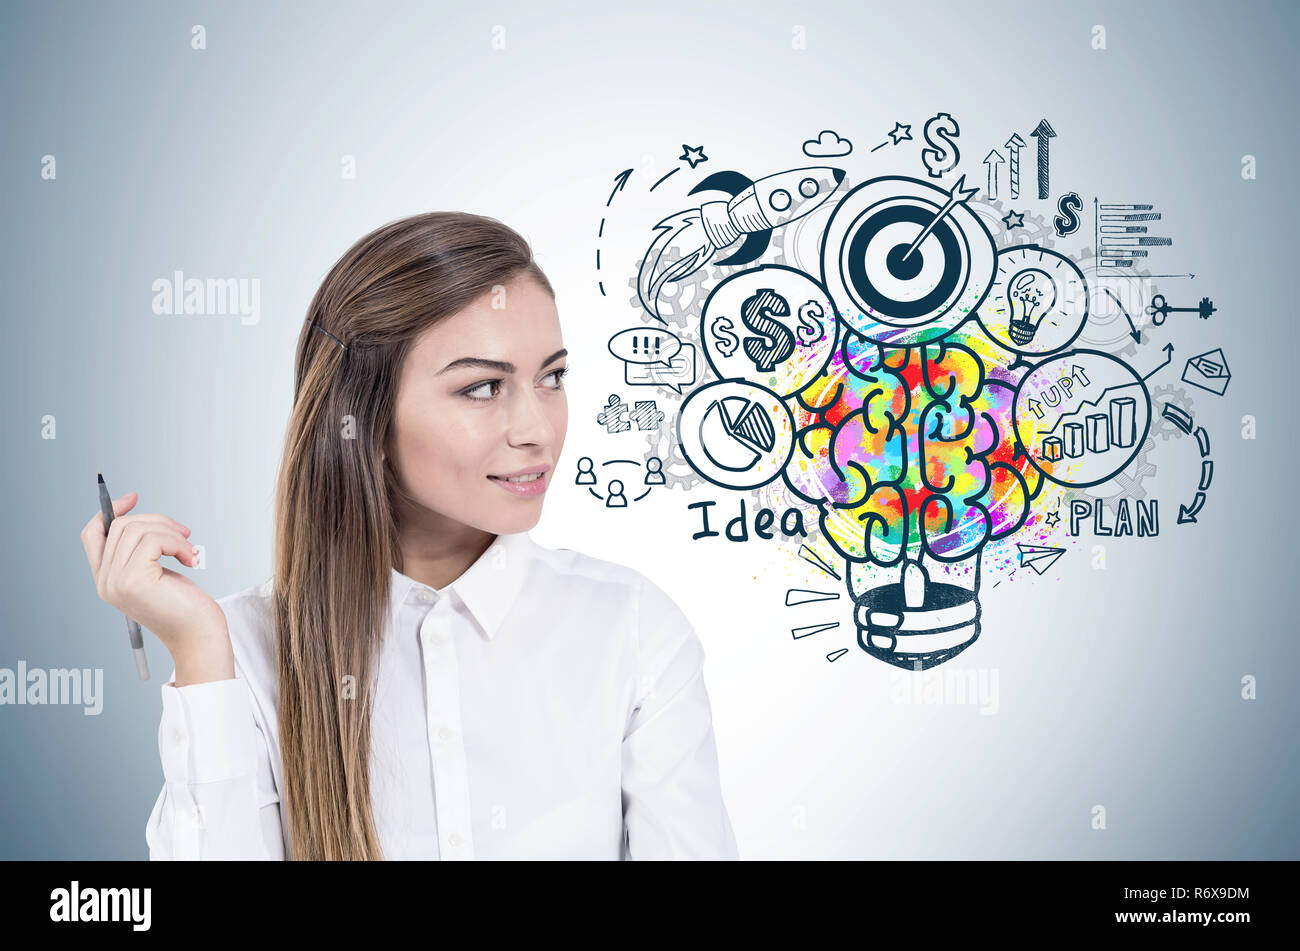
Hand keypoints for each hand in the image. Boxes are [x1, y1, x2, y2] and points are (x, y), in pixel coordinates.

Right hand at [81, 491, 231, 681]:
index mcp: (106, 580)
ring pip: (138, 529)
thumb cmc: (184, 604)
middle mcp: (105, 582)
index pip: (92, 535)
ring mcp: (116, 582)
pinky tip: (190, 559)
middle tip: (184, 534)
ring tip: (189, 550)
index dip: (110, 512)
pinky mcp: (134, 580)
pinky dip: (178, 543)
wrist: (199, 634)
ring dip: (171, 533)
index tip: (133, 498)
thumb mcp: (156, 572)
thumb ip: (141, 550)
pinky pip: (154, 540)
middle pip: (121, 526)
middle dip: (158, 521)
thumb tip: (139, 513)